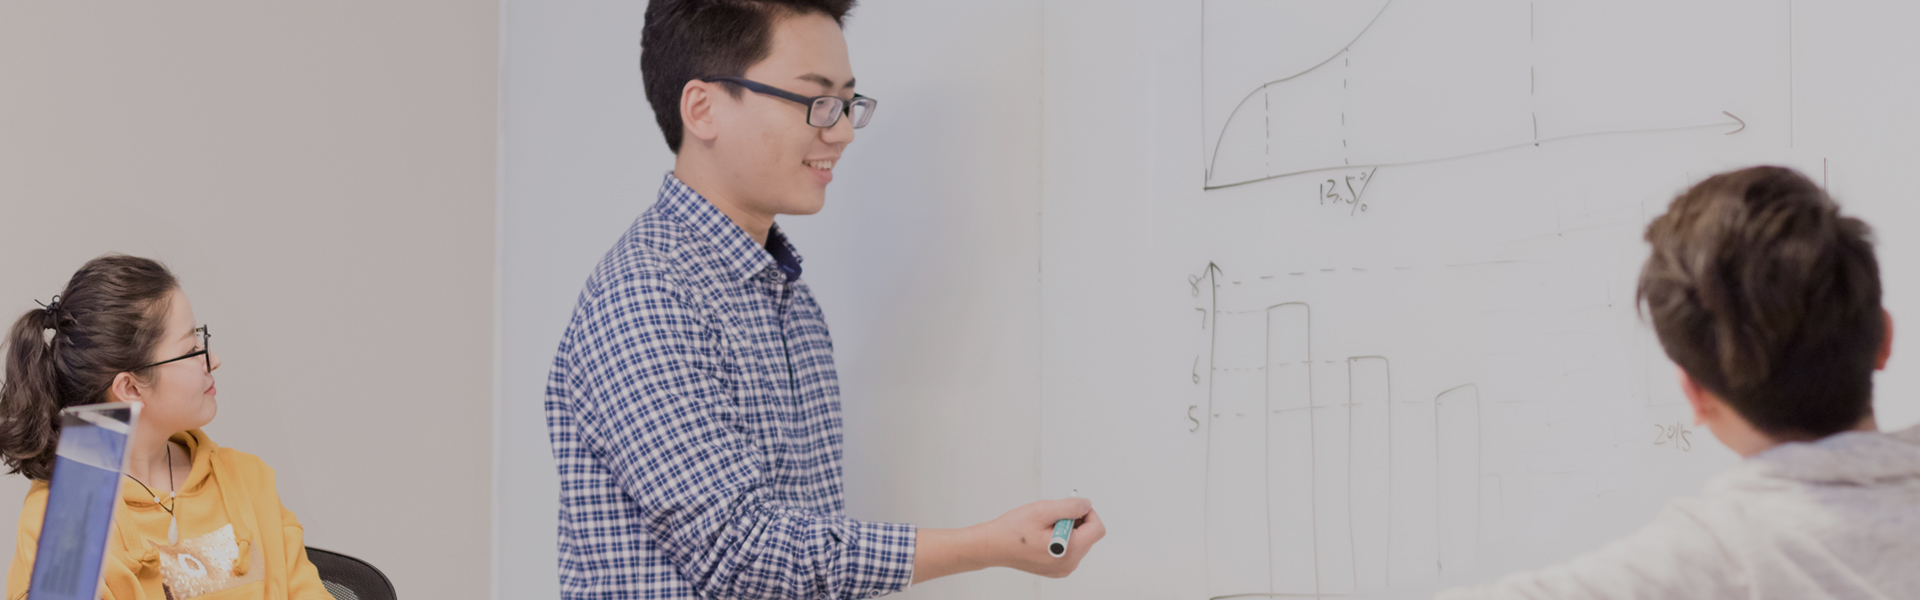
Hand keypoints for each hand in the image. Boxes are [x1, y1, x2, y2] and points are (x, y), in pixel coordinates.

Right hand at [975, 497, 1105, 577]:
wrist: (993, 546)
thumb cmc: (1013, 531)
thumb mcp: (1043, 510)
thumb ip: (1070, 507)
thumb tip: (1086, 505)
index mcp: (1070, 551)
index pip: (1097, 529)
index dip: (1088, 513)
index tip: (1072, 507)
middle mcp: (1069, 564)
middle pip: (1089, 536)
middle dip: (1076, 520)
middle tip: (1053, 515)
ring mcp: (1063, 569)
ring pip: (1080, 542)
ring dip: (1068, 529)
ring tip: (1045, 526)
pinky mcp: (1056, 568)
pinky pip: (1070, 550)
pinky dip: (1062, 538)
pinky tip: (1044, 534)